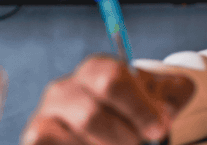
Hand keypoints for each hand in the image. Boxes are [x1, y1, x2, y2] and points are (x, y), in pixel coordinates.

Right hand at [22, 55, 194, 144]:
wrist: (117, 128)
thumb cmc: (140, 110)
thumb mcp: (164, 96)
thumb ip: (172, 96)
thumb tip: (161, 116)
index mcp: (97, 68)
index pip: (112, 81)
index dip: (139, 110)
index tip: (158, 129)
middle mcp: (64, 88)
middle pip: (91, 115)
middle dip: (123, 136)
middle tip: (138, 143)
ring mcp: (45, 114)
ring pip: (79, 136)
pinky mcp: (34, 137)